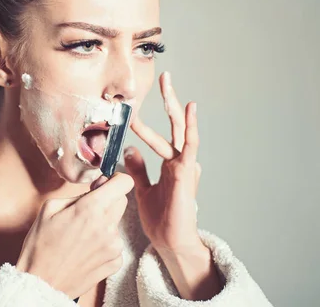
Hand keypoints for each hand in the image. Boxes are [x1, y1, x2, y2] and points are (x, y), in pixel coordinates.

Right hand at [16, 172, 133, 298]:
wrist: (40, 282)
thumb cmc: (40, 246)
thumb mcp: (50, 208)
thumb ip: (77, 194)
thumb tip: (96, 189)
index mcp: (91, 209)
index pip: (124, 183)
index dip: (115, 180)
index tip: (105, 184)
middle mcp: (107, 226)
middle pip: (122, 201)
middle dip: (108, 200)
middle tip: (88, 209)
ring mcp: (113, 246)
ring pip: (116, 223)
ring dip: (104, 224)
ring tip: (81, 235)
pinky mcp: (115, 262)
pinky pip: (115, 244)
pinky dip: (104, 243)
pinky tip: (85, 250)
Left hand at [124, 71, 202, 254]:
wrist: (170, 241)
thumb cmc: (160, 219)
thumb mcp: (142, 189)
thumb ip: (138, 169)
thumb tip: (129, 148)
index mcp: (171, 165)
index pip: (159, 136)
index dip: (145, 122)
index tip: (130, 109)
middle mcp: (180, 161)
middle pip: (174, 125)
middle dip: (169, 100)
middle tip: (164, 77)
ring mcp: (185, 165)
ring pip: (181, 129)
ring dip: (174, 106)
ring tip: (168, 84)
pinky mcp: (186, 171)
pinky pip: (189, 144)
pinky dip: (190, 125)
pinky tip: (189, 108)